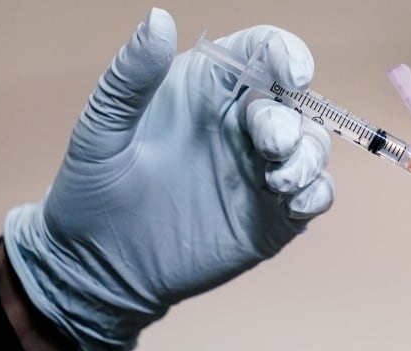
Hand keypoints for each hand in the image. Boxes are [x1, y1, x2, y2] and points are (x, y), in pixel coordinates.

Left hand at [2, 8, 333, 350]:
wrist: (100, 266)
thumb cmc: (93, 192)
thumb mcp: (101, 132)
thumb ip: (130, 78)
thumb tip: (158, 18)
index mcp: (206, 91)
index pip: (262, 53)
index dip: (287, 53)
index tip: (291, 73)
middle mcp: (241, 125)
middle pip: (295, 102)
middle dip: (291, 119)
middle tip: (270, 146)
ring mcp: (261, 171)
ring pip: (313, 145)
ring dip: (309, 156)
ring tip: (278, 181)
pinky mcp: (273, 216)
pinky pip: (316, 194)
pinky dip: (316, 193)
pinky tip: (292, 205)